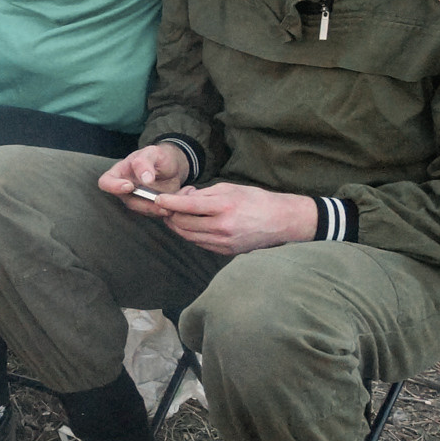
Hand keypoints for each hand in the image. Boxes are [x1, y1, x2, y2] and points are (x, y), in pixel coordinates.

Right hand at [99, 143, 190, 212]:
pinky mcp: (148, 207)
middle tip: (158, 202)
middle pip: (126, 200)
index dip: (114, 186)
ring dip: (154, 210)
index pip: (106, 182)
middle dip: (143, 203)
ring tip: (169, 207)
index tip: (129, 186)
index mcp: (119, 173)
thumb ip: (145, 162)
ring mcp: (136, 199)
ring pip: (140, 209)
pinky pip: (152, 213)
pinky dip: (161, 211)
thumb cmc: (158, 157)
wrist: (172, 168)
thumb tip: (145, 179)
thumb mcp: (152, 153)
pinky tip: (172, 207)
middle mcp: (124, 189)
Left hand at [145, 183, 315, 253]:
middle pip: (183, 224)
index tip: (158, 199)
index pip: (188, 206)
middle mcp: (223, 227)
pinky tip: (191, 225)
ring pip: (188, 236)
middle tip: (166, 207)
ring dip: (178, 226)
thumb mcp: (230, 188)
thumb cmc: (256, 200)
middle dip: (170, 215)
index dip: (169, 202)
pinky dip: (191, 234)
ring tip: (175, 215)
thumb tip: (183, 197)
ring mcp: (224, 242)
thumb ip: (204, 193)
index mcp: (224, 207)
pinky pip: (199, 243)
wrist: (281, 221)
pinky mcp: (226, 252)